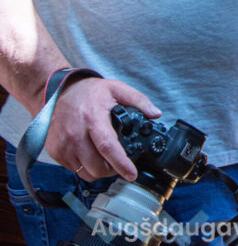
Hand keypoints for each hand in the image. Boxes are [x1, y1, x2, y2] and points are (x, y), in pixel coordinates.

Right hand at [44, 78, 159, 181]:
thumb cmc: (90, 92)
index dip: (121, 163)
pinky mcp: (55, 151)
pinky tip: (91, 155)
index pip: (108, 147)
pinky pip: (73, 169)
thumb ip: (139, 101)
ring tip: (107, 160)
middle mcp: (75, 134)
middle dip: (113, 170)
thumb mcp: (118, 89)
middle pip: (97, 166)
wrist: (61, 92)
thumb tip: (156, 114)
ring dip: (99, 171)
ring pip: (85, 172)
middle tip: (121, 163)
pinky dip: (85, 167)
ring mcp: (63, 144)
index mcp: (93, 119)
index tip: (132, 173)